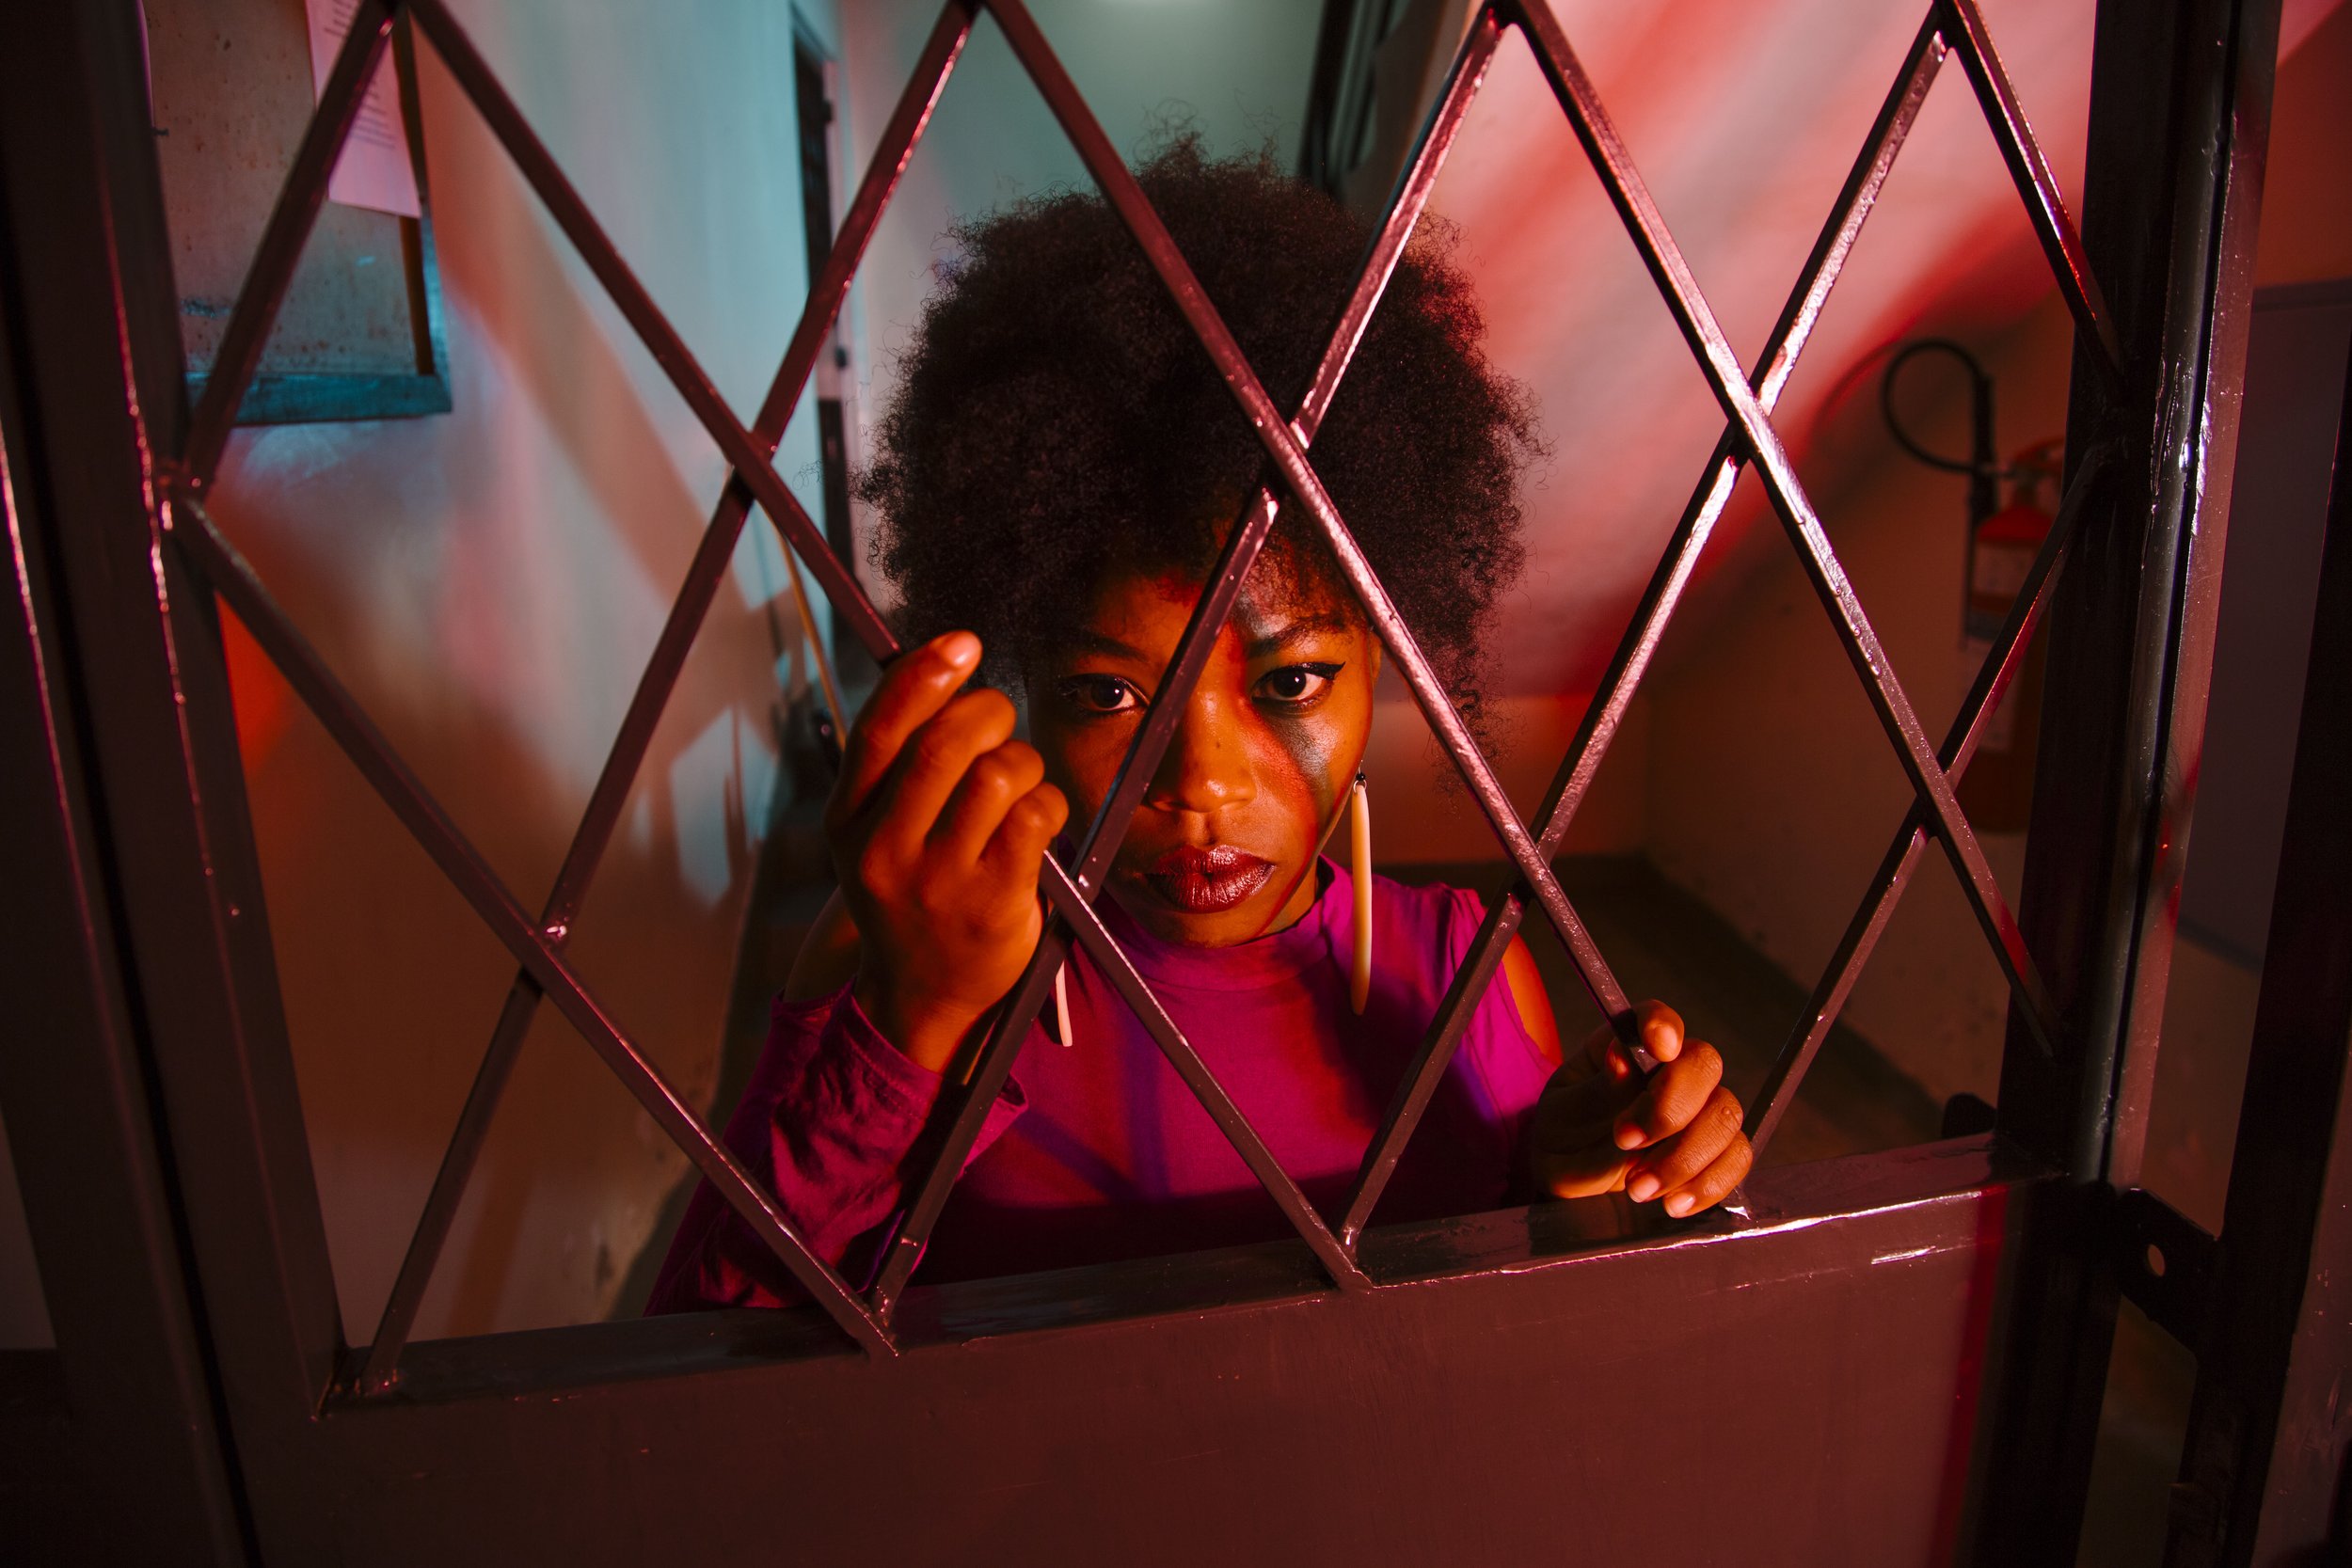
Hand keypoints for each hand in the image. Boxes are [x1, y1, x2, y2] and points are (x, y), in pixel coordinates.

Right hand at [825, 631, 1068, 1071]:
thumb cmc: (911, 891)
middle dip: (987, 711)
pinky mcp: (994, 903)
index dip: (923, 675)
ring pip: (998, 775)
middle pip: (944, 745)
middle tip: (999, 718)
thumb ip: (896, 763)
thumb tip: (939, 667)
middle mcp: (884, 851)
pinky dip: (1048, 801)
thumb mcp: (875, 832)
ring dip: (1023, 759)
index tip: (963, 643)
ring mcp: (940, 881)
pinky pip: (1036, 816)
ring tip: (1019, 780)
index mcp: (847, 822)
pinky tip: (1038, 818)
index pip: (879, 731)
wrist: (922, 994)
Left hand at [1526, 1000, 1751, 1216]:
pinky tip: (1673, 1203)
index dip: (1663, 1026)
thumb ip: (1595, 1092)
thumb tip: (1621, 1057)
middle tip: (1625, 1141)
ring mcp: (1700, 1110)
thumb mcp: (1563, 1115)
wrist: (1571, 1188)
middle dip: (1671, 1108)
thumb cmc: (1564, 1137)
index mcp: (1628, 1046)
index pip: (1656, 1018)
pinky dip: (1708, 1184)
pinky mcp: (1716, 1152)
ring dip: (1684, 1157)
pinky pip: (1735, 1159)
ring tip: (1638, 1188)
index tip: (1660, 1048)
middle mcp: (1671, 1070)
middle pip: (1704, 1065)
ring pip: (1725, 1115)